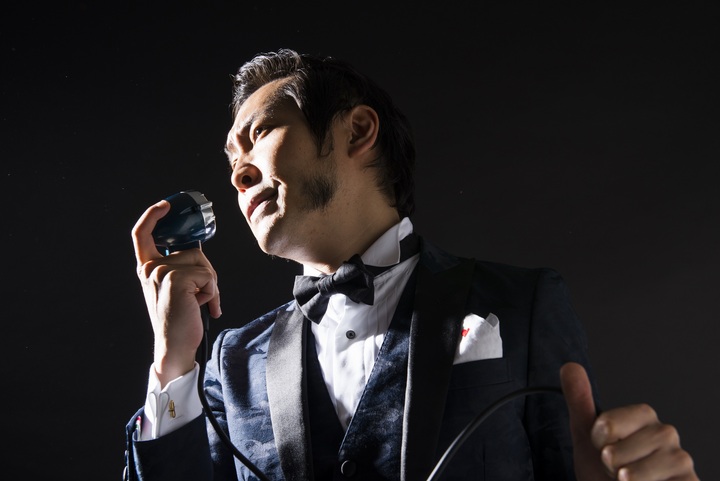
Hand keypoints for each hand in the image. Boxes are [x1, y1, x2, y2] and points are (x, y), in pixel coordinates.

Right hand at [132, 200, 220, 386]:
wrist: (175, 346)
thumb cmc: (179, 319)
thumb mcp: (174, 289)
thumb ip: (179, 268)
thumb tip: (197, 250)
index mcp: (147, 268)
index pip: (142, 234)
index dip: (153, 215)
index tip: (166, 205)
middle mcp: (150, 269)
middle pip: (193, 252)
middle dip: (207, 272)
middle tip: (200, 296)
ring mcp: (161, 273)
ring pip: (203, 264)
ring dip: (210, 284)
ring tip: (198, 303)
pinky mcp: (176, 280)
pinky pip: (208, 276)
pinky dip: (213, 292)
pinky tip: (202, 307)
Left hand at [561, 362, 697, 479]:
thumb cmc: (605, 469)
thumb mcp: (587, 436)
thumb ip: (580, 401)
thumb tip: (569, 366)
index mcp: (643, 416)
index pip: (608, 424)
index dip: (598, 440)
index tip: (601, 447)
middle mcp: (665, 433)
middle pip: (619, 450)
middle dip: (608, 463)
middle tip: (613, 468)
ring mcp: (679, 459)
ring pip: (635, 473)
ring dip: (623, 480)